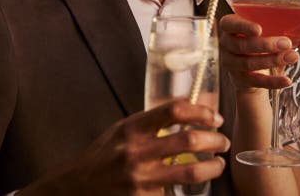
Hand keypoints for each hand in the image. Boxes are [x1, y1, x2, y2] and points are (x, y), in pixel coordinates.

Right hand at [22, 100, 229, 194]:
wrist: (77, 188)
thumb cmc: (104, 156)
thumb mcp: (122, 131)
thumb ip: (149, 123)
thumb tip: (188, 112)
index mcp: (132, 129)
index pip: (174, 111)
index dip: (201, 112)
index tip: (214, 117)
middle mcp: (136, 153)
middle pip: (188, 141)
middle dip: (214, 140)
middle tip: (222, 141)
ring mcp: (140, 180)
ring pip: (191, 172)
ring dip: (212, 167)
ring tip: (218, 163)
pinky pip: (176, 192)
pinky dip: (191, 187)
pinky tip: (197, 183)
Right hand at [219, 13, 299, 92]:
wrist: (253, 71)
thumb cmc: (263, 44)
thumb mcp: (274, 35)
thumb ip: (294, 36)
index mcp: (231, 26)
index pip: (230, 24)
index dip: (243, 26)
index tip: (260, 29)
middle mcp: (226, 44)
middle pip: (242, 45)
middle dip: (266, 45)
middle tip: (287, 43)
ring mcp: (230, 63)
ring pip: (249, 63)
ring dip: (272, 60)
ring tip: (293, 56)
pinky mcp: (239, 80)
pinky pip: (256, 81)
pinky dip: (273, 82)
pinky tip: (287, 81)